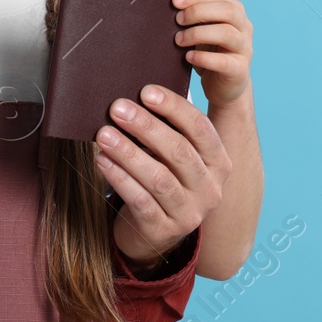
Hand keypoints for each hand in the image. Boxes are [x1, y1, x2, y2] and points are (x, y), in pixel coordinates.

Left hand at [95, 86, 230, 265]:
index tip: (145, 91)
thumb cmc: (161, 177)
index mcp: (218, 162)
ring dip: (128, 152)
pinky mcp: (164, 230)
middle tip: (117, 108)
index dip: (173, 107)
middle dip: (146, 126)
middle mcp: (210, 188)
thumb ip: (165, 129)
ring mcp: (189, 213)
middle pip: (179, 151)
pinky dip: (120, 178)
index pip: (201, 128)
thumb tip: (133, 96)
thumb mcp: (171, 155)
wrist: (153, 231)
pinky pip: (141, 201)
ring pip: (159, 178)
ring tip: (103, 134)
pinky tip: (103, 160)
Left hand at [172, 0, 252, 107]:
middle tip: (177, 20)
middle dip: (199, 12)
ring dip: (198, 34)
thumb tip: (168, 6)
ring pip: (227, 33)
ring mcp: (244, 49)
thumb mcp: (201, 30)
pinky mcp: (239, 70)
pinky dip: (203, 57)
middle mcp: (244, 28)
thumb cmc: (209, 52)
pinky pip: (224, 61)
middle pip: (228, 10)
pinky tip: (188, 57)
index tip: (175, 1)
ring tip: (179, 40)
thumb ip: (192, 17)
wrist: (224, 86)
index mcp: (235, 12)